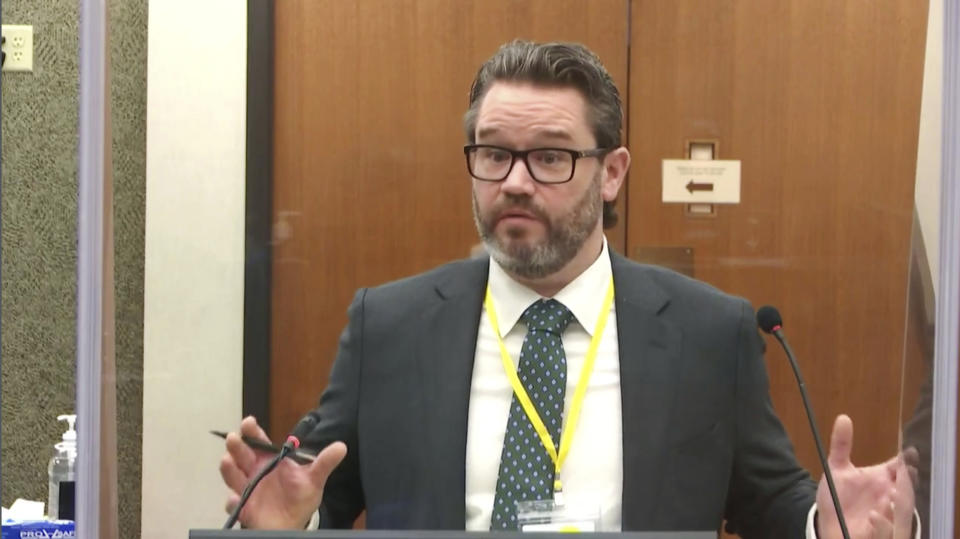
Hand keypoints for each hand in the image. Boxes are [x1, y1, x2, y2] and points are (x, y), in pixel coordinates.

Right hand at [219, 416, 346, 528]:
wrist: (293, 522)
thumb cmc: (300, 496)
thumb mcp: (314, 479)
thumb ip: (324, 462)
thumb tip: (342, 446)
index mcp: (270, 460)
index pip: (259, 441)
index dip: (252, 431)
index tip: (248, 422)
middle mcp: (255, 471)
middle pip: (242, 455)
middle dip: (236, 446)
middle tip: (234, 438)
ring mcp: (247, 488)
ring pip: (233, 476)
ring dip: (229, 469)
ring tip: (227, 461)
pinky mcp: (243, 507)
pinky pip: (235, 504)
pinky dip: (233, 502)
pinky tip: (235, 499)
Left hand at [816, 415, 914, 538]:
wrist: (827, 522)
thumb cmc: (836, 496)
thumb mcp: (836, 468)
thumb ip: (841, 444)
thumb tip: (843, 417)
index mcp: (882, 478)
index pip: (900, 466)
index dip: (906, 460)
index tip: (908, 452)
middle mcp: (888, 495)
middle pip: (907, 487)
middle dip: (908, 482)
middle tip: (902, 474)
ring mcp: (887, 513)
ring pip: (903, 509)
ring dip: (900, 503)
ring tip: (891, 495)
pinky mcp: (881, 531)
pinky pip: (889, 530)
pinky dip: (883, 524)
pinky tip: (873, 516)